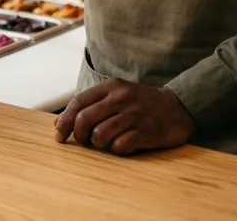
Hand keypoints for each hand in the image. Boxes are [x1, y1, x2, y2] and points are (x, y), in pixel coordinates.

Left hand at [54, 78, 194, 153]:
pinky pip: (120, 145)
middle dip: (78, 135)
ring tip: (105, 143)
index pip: (78, 102)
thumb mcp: (115, 96)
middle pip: (85, 119)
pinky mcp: (147, 131)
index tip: (59, 136)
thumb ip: (89, 106)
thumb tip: (58, 123)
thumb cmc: (140, 103)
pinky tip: (122, 145)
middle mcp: (121, 98)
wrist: (178, 107)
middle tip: (83, 142)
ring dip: (98, 143)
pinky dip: (116, 149)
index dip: (65, 120)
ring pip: (100, 134)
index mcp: (111, 87)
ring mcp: (135, 115)